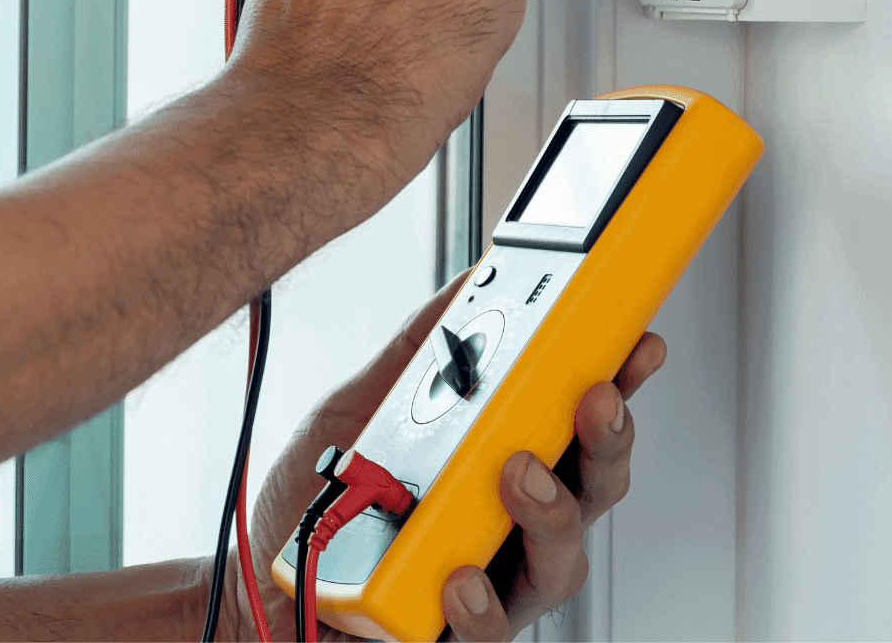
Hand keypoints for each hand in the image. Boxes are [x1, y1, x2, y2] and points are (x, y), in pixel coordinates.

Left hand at [230, 271, 665, 641]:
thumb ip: (419, 353)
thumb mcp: (362, 408)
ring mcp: (493, 585)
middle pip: (594, 488)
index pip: (580, 423)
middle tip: (592, 398)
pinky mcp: (453, 635)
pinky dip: (480, 604)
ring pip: (560, 562)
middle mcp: (512, 526)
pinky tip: (461, 576)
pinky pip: (487, 630)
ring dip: (551, 512)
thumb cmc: (320, 503)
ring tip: (519, 473)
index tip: (637, 342)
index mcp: (504, 464)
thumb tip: (469, 283)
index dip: (620, 382)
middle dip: (606, 440)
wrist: (254, 580)